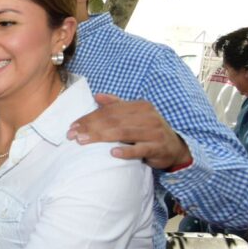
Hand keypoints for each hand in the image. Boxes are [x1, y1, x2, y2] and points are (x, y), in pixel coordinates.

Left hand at [67, 93, 191, 169]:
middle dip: (90, 127)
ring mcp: (154, 132)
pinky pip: (141, 149)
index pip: (109, 111)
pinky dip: (127, 151)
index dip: (89, 118)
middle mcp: (148, 116)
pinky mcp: (158, 147)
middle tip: (73, 135)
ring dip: (101, 137)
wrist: (175, 147)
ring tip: (83, 141)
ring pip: (123, 133)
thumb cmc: (148, 131)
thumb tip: (97, 96)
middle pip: (113, 121)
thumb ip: (117, 105)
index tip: (72, 127)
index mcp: (139, 106)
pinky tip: (112, 153)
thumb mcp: (135, 115)